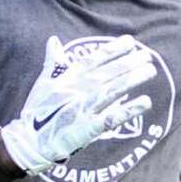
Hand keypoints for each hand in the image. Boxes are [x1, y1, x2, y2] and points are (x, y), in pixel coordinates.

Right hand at [0, 34, 154, 175]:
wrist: (30, 141)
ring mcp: (83, 109)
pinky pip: (112, 118)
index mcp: (67, 78)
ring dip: (132, 79)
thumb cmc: (37, 111)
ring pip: (113, 91)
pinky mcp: (87, 129)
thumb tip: (53, 40)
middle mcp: (77, 91)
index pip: (94, 59)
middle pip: (108, 73)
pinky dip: (129, 110)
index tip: (131, 42)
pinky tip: (145, 102)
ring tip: (150, 71)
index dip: (113, 49)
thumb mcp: (44, 82)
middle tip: (148, 55)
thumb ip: (52, 61)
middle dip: (129, 62)